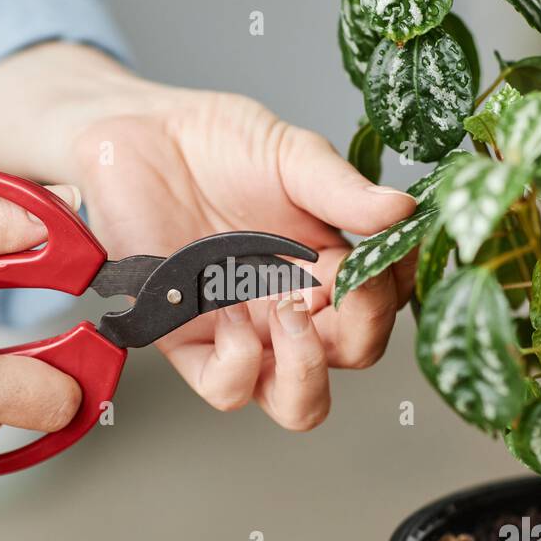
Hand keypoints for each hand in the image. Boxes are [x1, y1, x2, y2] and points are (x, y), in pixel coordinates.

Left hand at [0, 43, 418, 430]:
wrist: (136, 136)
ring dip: (306, 370)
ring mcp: (245, 330)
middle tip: (346, 287)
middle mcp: (293, 305)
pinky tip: (230, 316)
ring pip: (298, 403)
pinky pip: (226, 389)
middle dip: (362, 331)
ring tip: (290, 314)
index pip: (385, 302)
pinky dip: (239, 366)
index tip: (389, 254)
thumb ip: (342, 190)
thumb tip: (404, 211)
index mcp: (328, 264)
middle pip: (353, 357)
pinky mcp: (188, 340)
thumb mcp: (290, 155)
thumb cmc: (213, 143)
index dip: (395, 290)